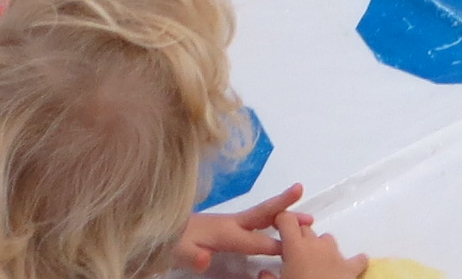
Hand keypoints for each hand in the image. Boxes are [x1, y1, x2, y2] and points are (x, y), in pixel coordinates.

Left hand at [179, 184, 305, 268]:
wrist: (155, 229)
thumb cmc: (169, 242)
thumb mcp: (177, 252)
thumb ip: (191, 255)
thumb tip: (205, 260)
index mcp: (223, 232)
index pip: (255, 241)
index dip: (274, 245)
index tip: (293, 247)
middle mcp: (230, 223)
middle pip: (262, 214)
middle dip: (284, 207)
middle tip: (306, 203)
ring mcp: (228, 222)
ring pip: (261, 216)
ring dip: (282, 213)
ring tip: (305, 215)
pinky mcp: (225, 226)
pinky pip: (254, 221)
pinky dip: (271, 218)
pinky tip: (276, 224)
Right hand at [274, 212, 367, 278]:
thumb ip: (267, 278)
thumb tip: (263, 273)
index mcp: (295, 247)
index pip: (287, 220)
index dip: (281, 221)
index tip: (277, 227)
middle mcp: (316, 244)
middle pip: (306, 229)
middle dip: (298, 237)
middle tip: (292, 255)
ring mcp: (335, 254)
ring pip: (327, 239)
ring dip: (320, 246)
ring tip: (315, 262)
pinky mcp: (351, 268)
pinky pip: (357, 259)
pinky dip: (353, 261)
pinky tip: (350, 267)